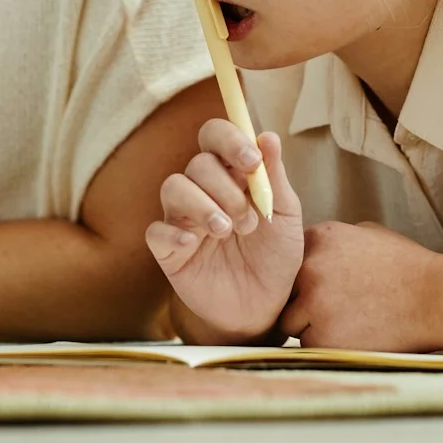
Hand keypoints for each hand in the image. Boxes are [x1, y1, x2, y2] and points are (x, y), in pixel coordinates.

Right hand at [146, 122, 303, 339]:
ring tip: (227, 231)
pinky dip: (173, 234)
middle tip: (250, 221)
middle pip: (197, 164)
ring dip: (203, 206)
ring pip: (173, 187)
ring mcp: (182, 219)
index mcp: (231, 174)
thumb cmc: (275, 256)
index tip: (251, 161)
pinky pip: (156, 231)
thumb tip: (268, 136)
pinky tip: (194, 244)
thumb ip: (274, 177)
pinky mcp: (169, 250)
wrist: (265, 306)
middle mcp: (202, 190)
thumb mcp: (286, 215)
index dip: (229, 140)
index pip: (215, 136)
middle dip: (226, 188)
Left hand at [278, 222, 439, 351]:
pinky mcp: (322, 337)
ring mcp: (313, 303)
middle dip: (302, 301)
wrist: (434, 299)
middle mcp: (309, 268)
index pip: (289, 260)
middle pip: (286, 292)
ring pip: (292, 322)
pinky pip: (308, 346)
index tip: (326, 285)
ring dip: (311, 326)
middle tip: (336, 307)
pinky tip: (354, 336)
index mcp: (319, 238)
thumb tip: (310, 249)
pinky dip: (326, 346)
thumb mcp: (368, 234)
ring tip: (348, 322)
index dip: (305, 277)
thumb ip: (333, 241)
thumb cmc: (406, 267)